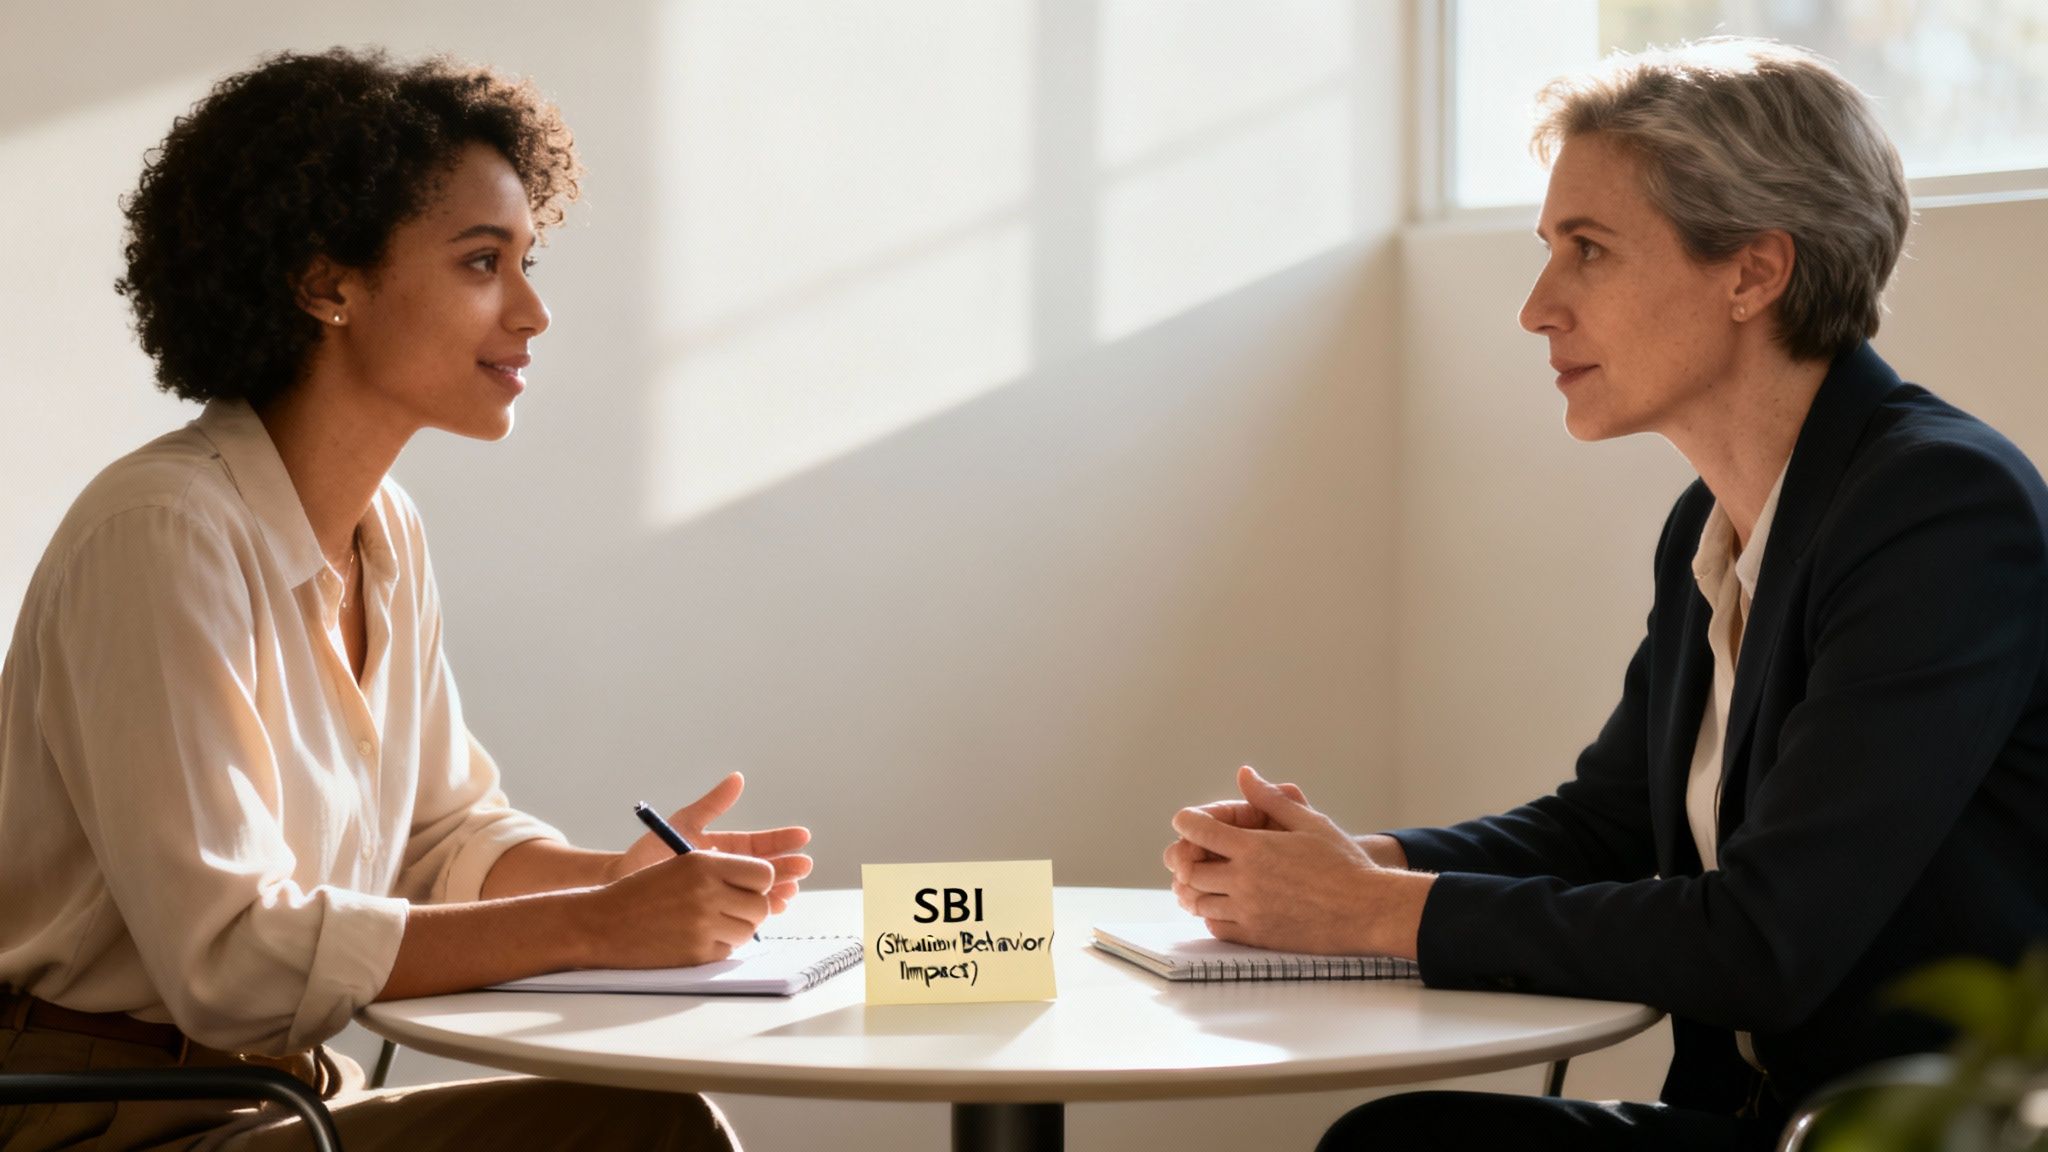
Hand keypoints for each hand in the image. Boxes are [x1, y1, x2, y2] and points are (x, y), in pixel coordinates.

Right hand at [586, 850, 784, 968]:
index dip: (758, 882)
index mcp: (704, 864)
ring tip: (710, 922)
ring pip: (748, 930)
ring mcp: (702, 926)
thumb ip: (721, 869)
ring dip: (736, 929)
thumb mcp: (680, 865)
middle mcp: (707, 892)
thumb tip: (767, 881)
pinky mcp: (696, 954)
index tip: (747, 886)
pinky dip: (718, 946)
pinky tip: (695, 937)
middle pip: (761, 905)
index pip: (763, 873)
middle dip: (751, 908)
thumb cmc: (641, 891)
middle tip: (732, 909)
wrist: (601, 923)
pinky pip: (728, 951)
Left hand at [609, 772, 813, 911]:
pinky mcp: (716, 914)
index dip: (781, 840)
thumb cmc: (648, 854)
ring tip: (791, 890)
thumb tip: (738, 779)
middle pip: (765, 869)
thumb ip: (712, 804)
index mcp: (724, 849)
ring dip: (779, 890)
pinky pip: (744, 912)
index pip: (759, 845)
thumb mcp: (682, 824)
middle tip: (803, 866)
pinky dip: (762, 910)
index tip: (802, 836)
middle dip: (787, 867)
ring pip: (759, 891)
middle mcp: (727, 872)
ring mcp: (723, 893)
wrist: (622, 886)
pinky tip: (773, 908)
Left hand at [1166, 765, 1429, 957]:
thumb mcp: (1309, 822)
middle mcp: (1244, 881)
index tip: (1189, 822)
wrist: (1368, 910)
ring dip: (1199, 888)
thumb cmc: (1344, 863)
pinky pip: (1217, 926)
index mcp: (1254, 848)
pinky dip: (1213, 914)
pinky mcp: (1257, 936)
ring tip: (1213, 879)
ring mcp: (1248, 912)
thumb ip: (1270, 799)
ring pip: (1199, 901)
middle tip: (1200, 852)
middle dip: (1190, 858)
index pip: (1198, 831)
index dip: (1188, 822)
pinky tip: (1227, 904)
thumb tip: (1245, 774)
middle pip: (1191, 869)